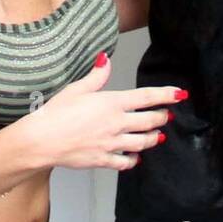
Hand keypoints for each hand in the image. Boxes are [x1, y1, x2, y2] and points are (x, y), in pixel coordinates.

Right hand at [22, 54, 185, 170]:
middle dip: (162, 117)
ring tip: (158, 136)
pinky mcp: (104, 160)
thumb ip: (97, 76)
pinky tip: (135, 157)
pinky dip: (134, 159)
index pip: (146, 97)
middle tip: (167, 115)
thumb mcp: (77, 88)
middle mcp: (117, 124)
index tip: (180, 94)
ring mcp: (112, 144)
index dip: (165, 95)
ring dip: (153, 138)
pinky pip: (126, 162)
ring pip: (143, 142)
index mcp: (112, 103)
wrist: (42, 140)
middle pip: (150, 121)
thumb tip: (106, 59)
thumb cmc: (56, 112)